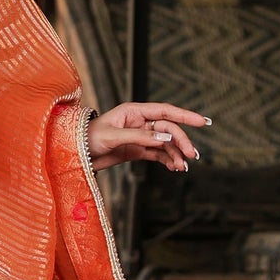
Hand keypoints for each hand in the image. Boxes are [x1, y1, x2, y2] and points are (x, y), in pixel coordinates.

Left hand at [87, 101, 207, 173]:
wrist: (75, 155)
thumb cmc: (88, 139)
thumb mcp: (112, 136)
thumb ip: (139, 136)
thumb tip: (165, 137)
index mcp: (133, 112)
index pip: (165, 111)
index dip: (185, 115)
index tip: (203, 122)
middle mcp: (139, 122)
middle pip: (168, 129)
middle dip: (181, 141)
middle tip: (192, 155)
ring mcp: (139, 136)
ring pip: (165, 143)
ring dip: (176, 154)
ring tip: (183, 166)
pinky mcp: (137, 150)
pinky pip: (157, 153)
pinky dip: (167, 160)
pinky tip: (175, 167)